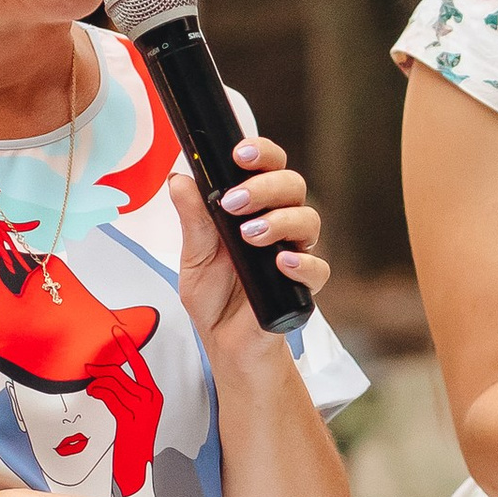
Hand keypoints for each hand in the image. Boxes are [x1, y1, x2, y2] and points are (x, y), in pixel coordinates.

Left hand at [170, 136, 328, 349]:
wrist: (225, 344)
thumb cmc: (213, 297)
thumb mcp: (194, 256)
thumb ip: (192, 220)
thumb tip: (179, 179)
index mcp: (253, 209)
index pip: (268, 167)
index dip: (262, 152)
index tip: (239, 154)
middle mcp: (278, 224)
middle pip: (292, 185)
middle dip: (265, 186)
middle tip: (234, 202)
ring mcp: (294, 253)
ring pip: (309, 219)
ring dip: (280, 220)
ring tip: (249, 236)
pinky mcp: (303, 287)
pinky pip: (318, 268)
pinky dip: (303, 263)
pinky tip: (282, 263)